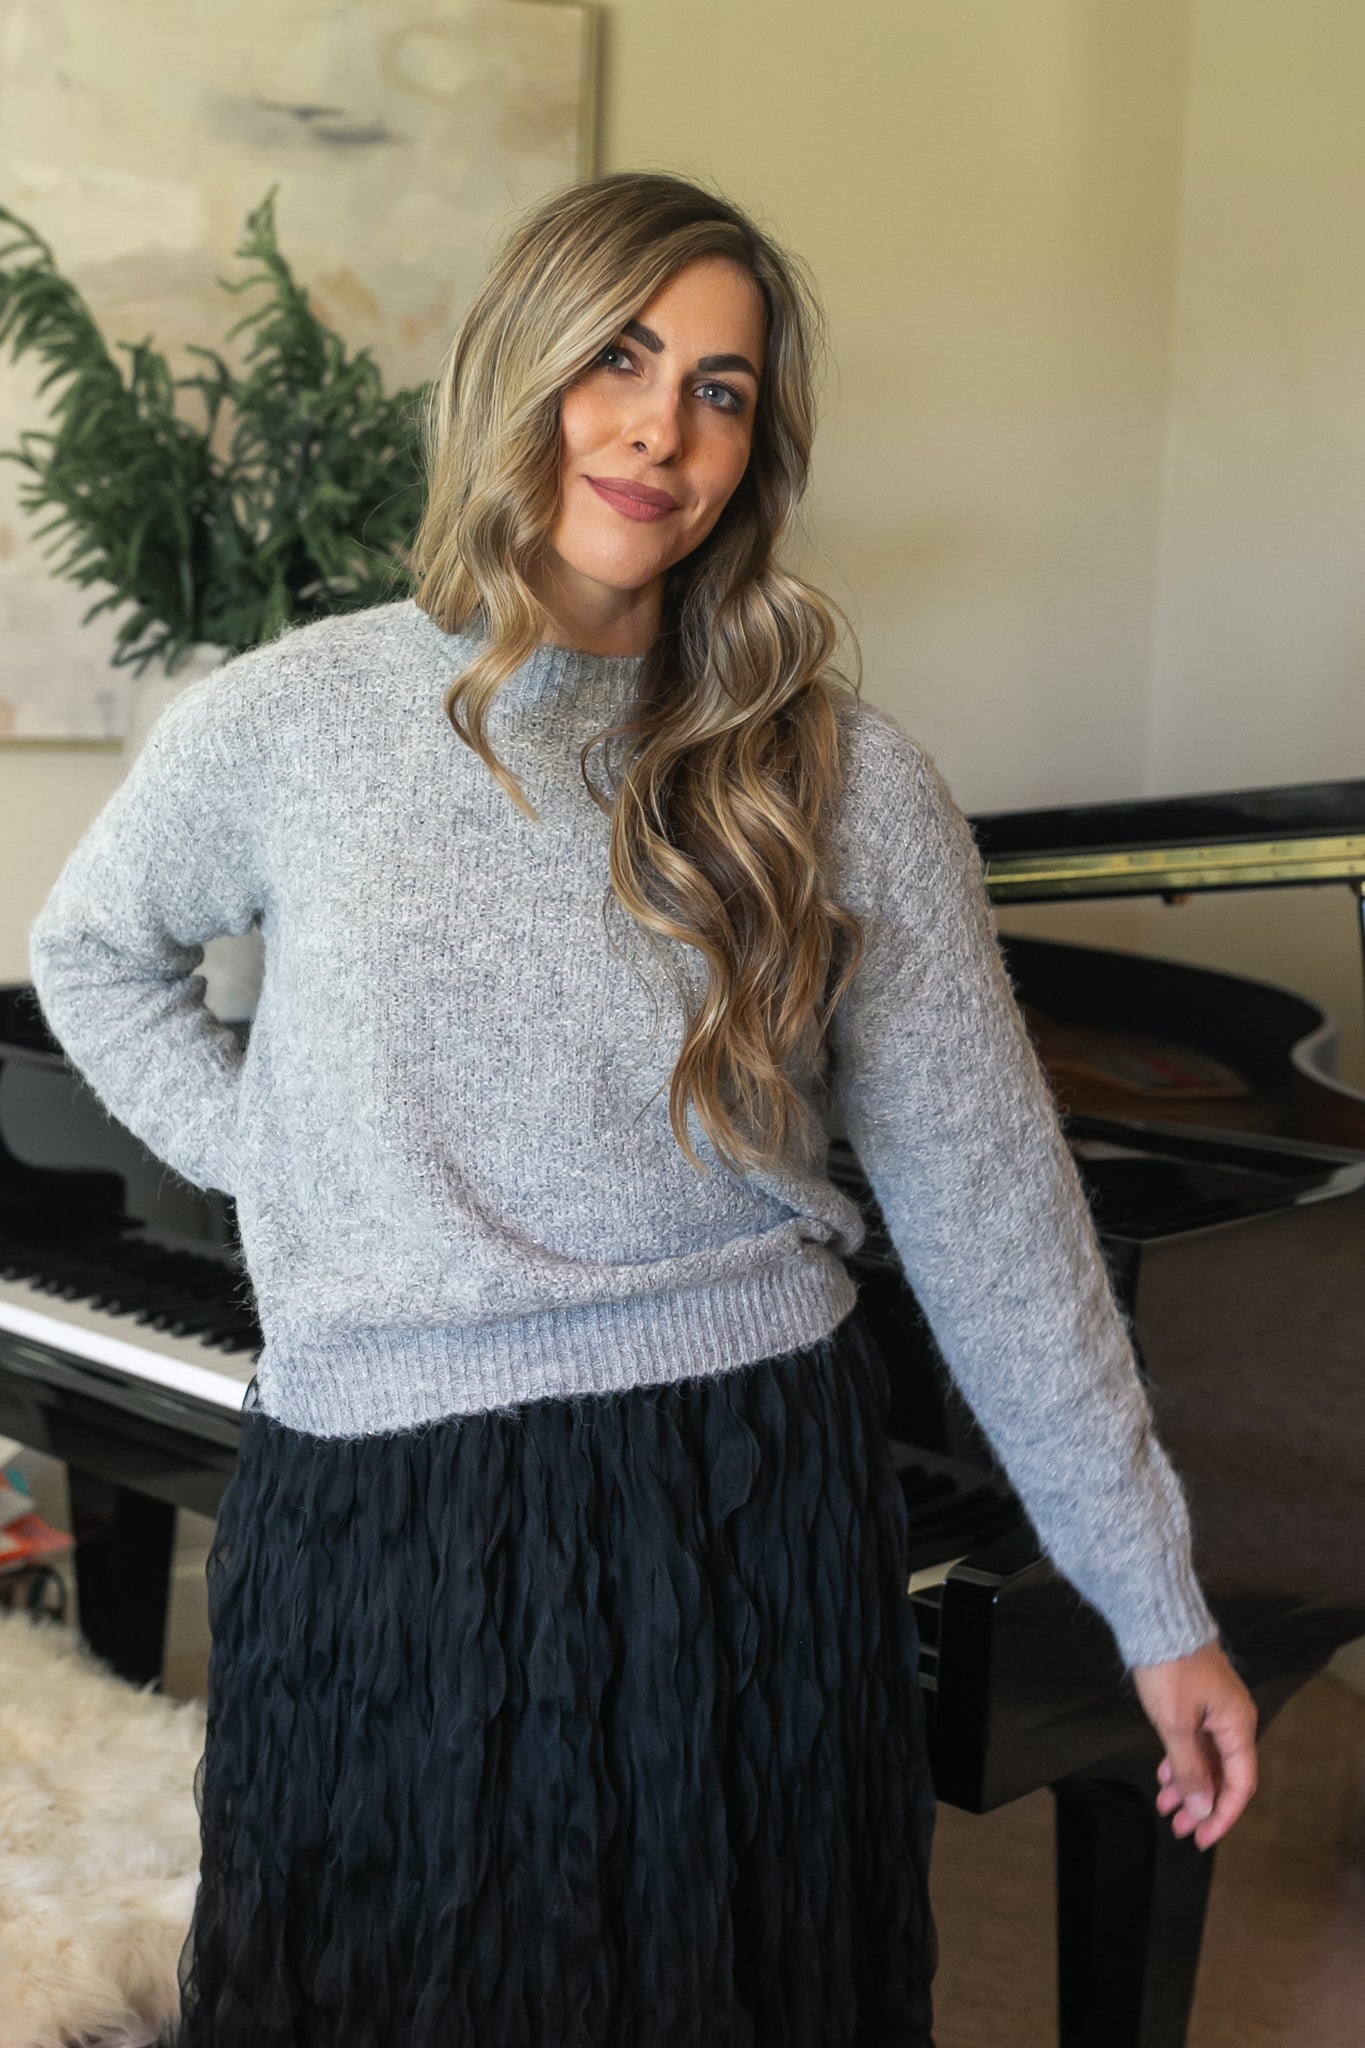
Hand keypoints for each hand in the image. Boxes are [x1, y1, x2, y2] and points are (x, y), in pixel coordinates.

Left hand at [1130, 1641, 1257, 1851]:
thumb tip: (1203, 1807)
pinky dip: (1181, 1762)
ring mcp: (1215, 1710)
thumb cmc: (1168, 1667)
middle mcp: (1233, 1720)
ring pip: (1207, 1760)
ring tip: (1165, 1807)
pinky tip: (1164, 1776)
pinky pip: (1195, 1742)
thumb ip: (1190, 1768)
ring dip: (1188, 1785)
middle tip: (1178, 1828)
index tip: (1201, 1837)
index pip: (1240, 1784)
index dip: (1223, 1815)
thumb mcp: (1175, 1723)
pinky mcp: (1198, 1701)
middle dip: (1202, 1804)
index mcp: (1237, 1726)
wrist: (1155, 1616)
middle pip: (1223, 1775)